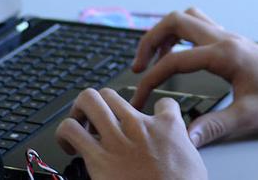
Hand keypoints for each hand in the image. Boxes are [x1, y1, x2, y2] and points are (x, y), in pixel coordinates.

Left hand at [54, 87, 205, 179]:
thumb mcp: (194, 162)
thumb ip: (183, 146)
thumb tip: (180, 148)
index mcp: (167, 126)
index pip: (162, 103)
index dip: (153, 111)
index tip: (145, 122)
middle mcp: (139, 126)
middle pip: (111, 94)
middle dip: (100, 105)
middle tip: (97, 121)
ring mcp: (117, 139)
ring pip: (88, 100)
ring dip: (79, 112)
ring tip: (79, 127)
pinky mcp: (98, 157)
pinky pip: (71, 129)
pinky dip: (64, 134)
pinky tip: (69, 146)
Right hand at [131, 7, 257, 147]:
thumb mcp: (249, 117)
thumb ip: (214, 126)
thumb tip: (185, 137)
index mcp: (226, 54)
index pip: (175, 60)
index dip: (151, 79)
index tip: (140, 98)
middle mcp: (226, 39)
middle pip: (176, 21)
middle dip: (150, 40)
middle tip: (138, 66)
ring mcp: (231, 38)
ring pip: (189, 18)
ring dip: (166, 32)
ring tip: (154, 58)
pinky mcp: (235, 44)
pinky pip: (201, 27)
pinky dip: (182, 36)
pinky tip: (180, 56)